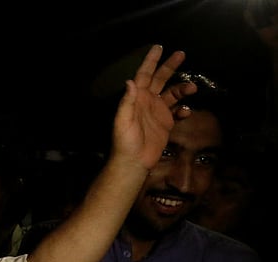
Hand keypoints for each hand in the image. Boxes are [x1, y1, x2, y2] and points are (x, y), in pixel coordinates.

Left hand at [111, 44, 197, 171]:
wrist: (133, 161)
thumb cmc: (124, 141)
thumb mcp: (123, 120)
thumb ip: (127, 101)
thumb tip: (130, 81)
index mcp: (137, 98)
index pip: (144, 75)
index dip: (151, 61)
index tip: (159, 46)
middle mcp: (147, 101)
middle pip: (160, 79)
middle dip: (170, 66)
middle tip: (181, 53)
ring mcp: (157, 112)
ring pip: (173, 93)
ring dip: (182, 88)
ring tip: (192, 87)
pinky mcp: (166, 123)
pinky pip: (177, 111)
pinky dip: (184, 109)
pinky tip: (186, 112)